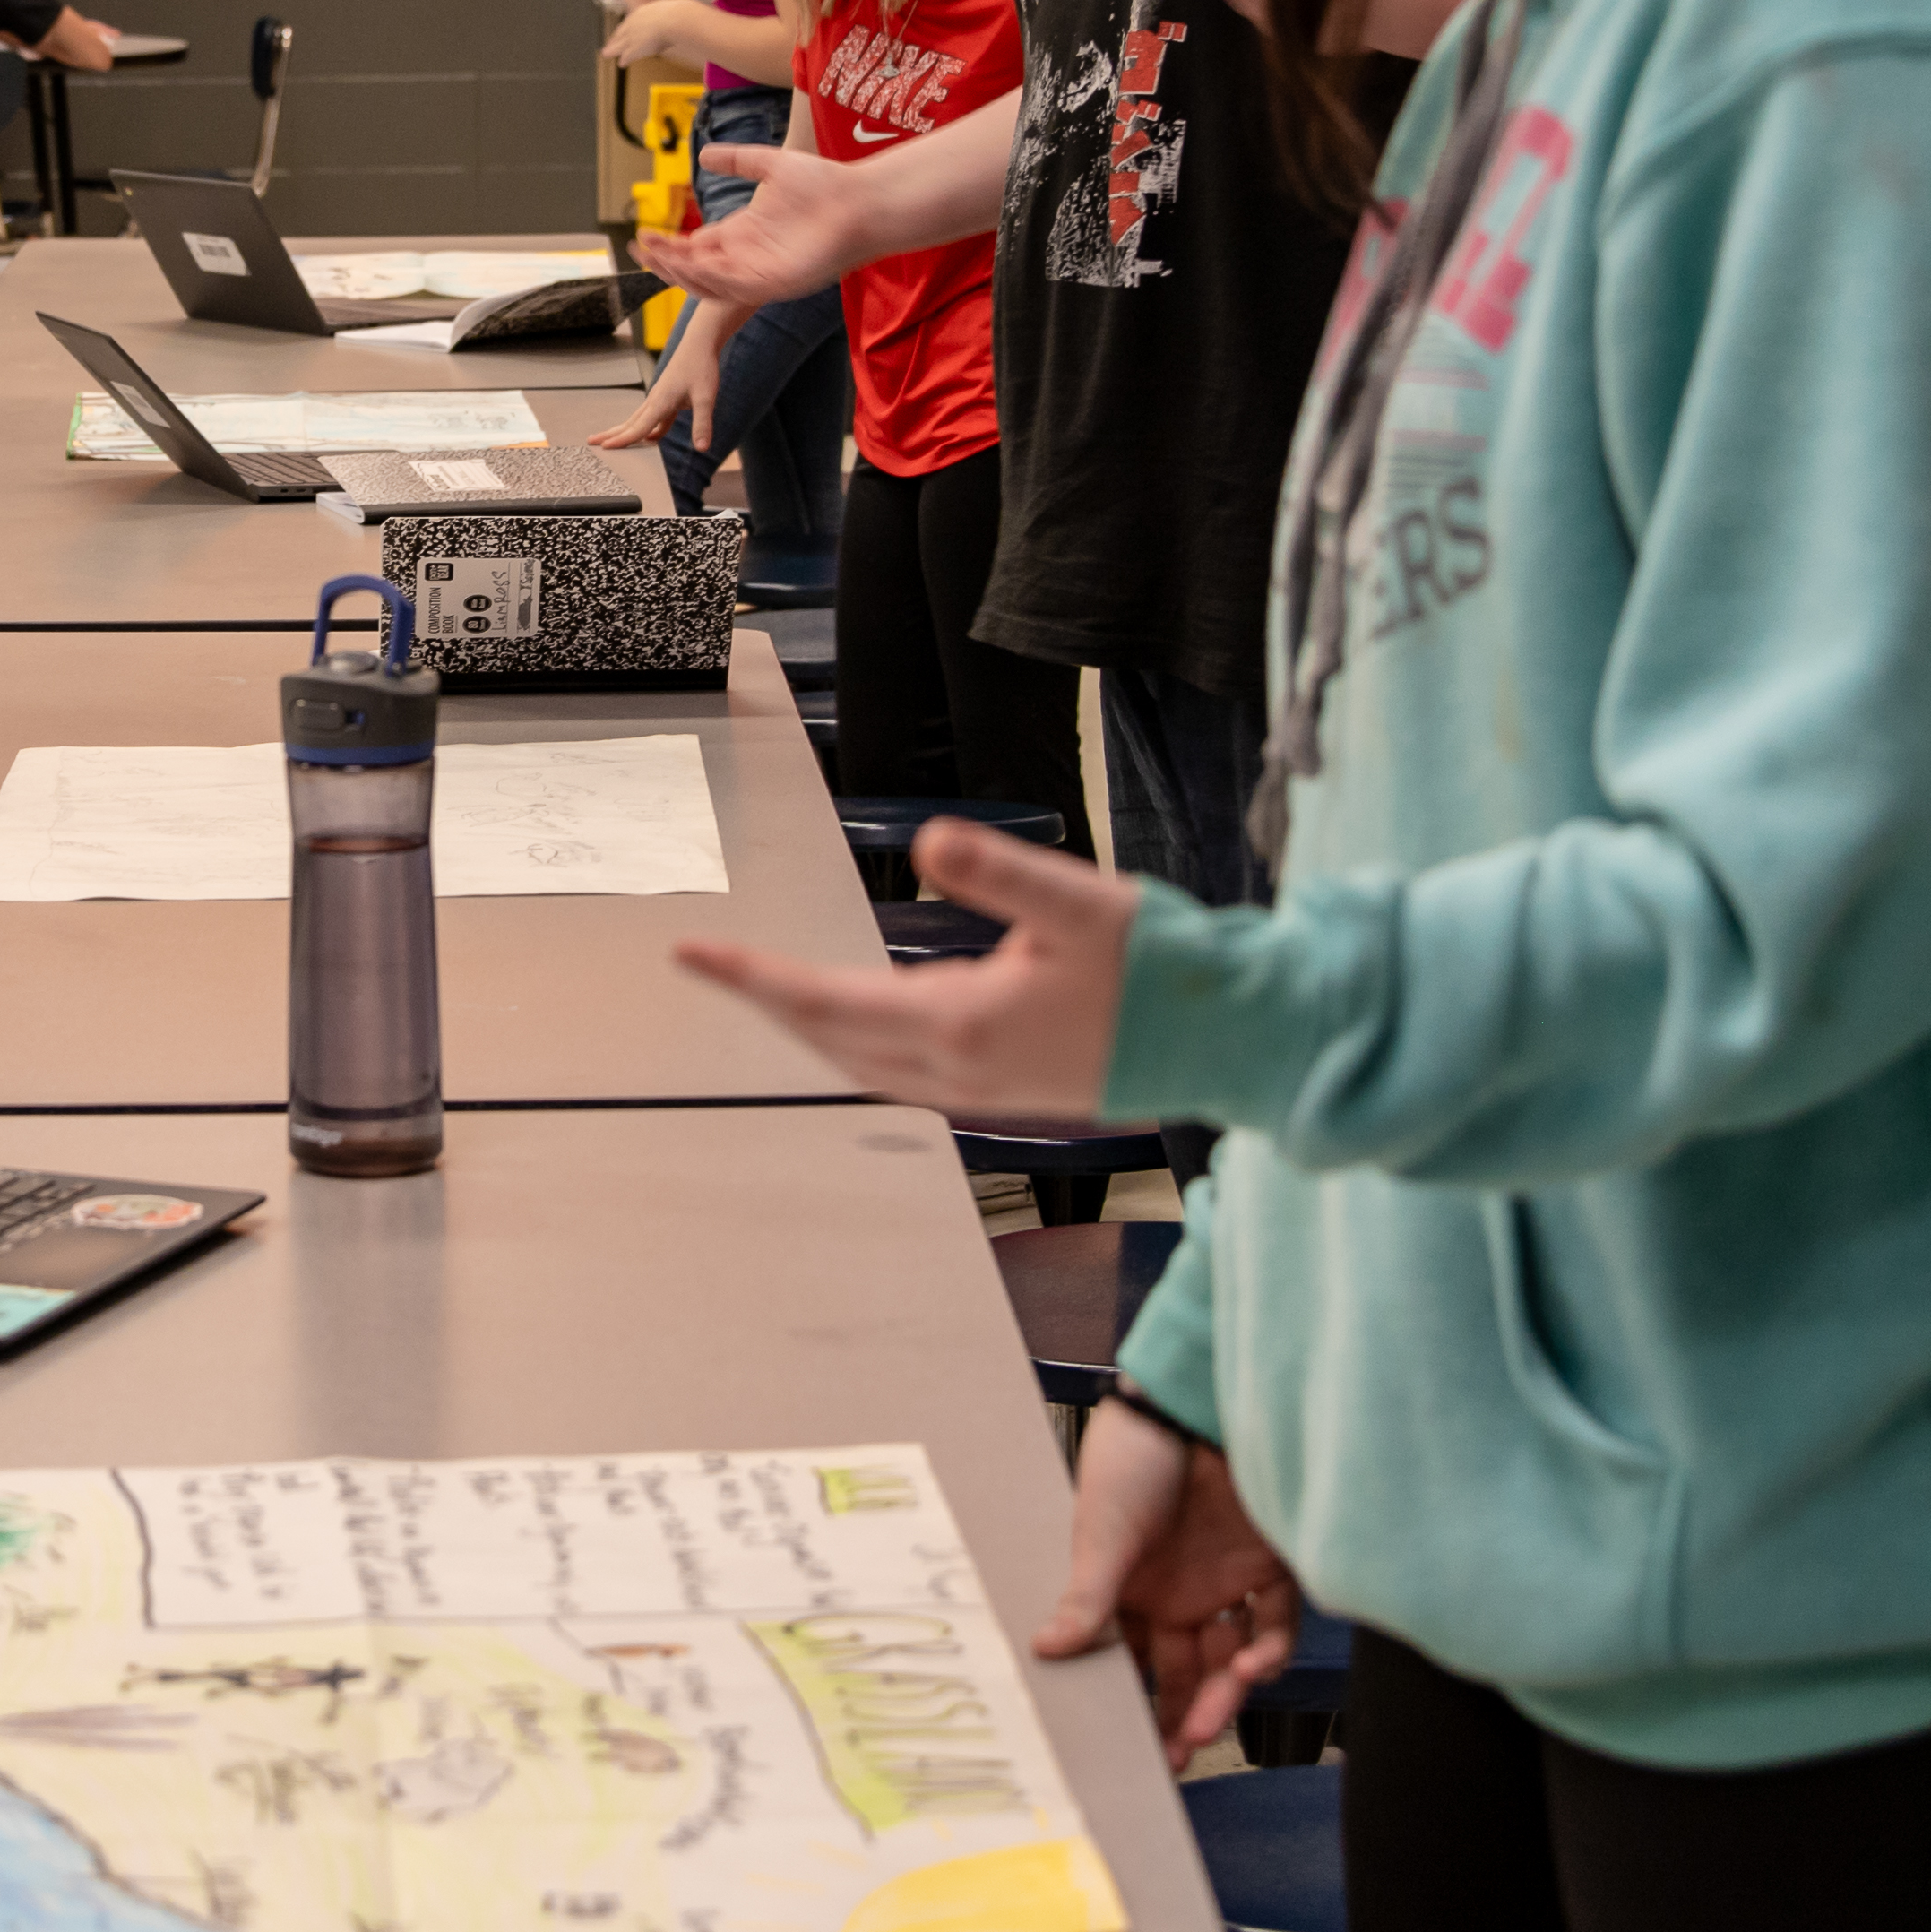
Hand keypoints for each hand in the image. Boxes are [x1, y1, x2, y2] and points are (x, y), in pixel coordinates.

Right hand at [583, 292, 736, 455]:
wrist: (699, 343)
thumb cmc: (701, 367)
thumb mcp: (706, 397)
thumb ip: (702, 424)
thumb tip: (702, 449)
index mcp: (661, 402)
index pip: (639, 427)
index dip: (623, 440)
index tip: (606, 448)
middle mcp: (655, 400)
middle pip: (630, 423)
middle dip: (611, 434)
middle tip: (591, 442)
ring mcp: (659, 398)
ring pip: (638, 420)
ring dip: (624, 431)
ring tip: (609, 441)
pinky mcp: (666, 397)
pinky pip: (653, 417)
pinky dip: (648, 429)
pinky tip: (649, 438)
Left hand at [595, 0, 700, 71]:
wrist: (676, 20)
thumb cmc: (680, 15)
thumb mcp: (674, 11)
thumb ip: (673, 16)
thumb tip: (684, 17)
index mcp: (643, 12)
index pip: (630, 21)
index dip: (625, 28)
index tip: (622, 32)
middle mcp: (635, 23)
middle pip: (621, 33)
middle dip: (614, 39)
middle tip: (609, 44)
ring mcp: (633, 36)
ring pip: (618, 45)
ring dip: (612, 50)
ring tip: (606, 54)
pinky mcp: (635, 48)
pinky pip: (626, 55)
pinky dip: (624, 60)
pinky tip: (621, 64)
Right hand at [635, 144, 862, 309]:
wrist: (862, 200)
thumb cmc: (826, 183)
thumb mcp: (771, 164)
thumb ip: (737, 160)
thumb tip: (703, 155)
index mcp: (745, 234)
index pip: (697, 248)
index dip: (669, 245)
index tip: (645, 234)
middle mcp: (748, 257)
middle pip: (695, 269)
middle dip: (664, 261)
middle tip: (638, 248)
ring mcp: (761, 272)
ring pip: (708, 283)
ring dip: (679, 271)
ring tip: (653, 255)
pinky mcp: (775, 282)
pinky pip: (733, 286)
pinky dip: (707, 276)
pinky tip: (687, 261)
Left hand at [671, 818, 1130, 1116]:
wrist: (1236, 1042)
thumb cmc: (1167, 972)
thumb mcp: (1083, 904)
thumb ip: (1004, 874)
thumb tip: (932, 840)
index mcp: (965, 1026)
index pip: (827, 1003)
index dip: (754, 979)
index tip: (694, 955)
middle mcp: (962, 1071)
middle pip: (831, 1041)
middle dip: (768, 1003)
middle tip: (713, 966)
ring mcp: (985, 1091)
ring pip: (864, 1064)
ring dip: (810, 1028)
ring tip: (767, 989)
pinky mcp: (1009, 1091)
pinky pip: (904, 1073)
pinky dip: (860, 1043)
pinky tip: (862, 1020)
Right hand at [1034, 1398, 1302, 1756]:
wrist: (1190, 1404)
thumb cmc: (1133, 1459)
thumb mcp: (1100, 1534)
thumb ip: (1086, 1598)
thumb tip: (1045, 1649)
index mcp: (1131, 1590)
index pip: (1135, 1662)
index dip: (1137, 1705)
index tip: (1135, 1749)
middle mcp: (1180, 1592)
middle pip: (1187, 1672)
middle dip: (1184, 1716)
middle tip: (1177, 1756)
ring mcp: (1225, 1580)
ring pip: (1231, 1658)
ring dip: (1223, 1695)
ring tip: (1211, 1723)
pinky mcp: (1268, 1563)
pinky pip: (1275, 1623)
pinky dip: (1267, 1651)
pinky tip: (1251, 1666)